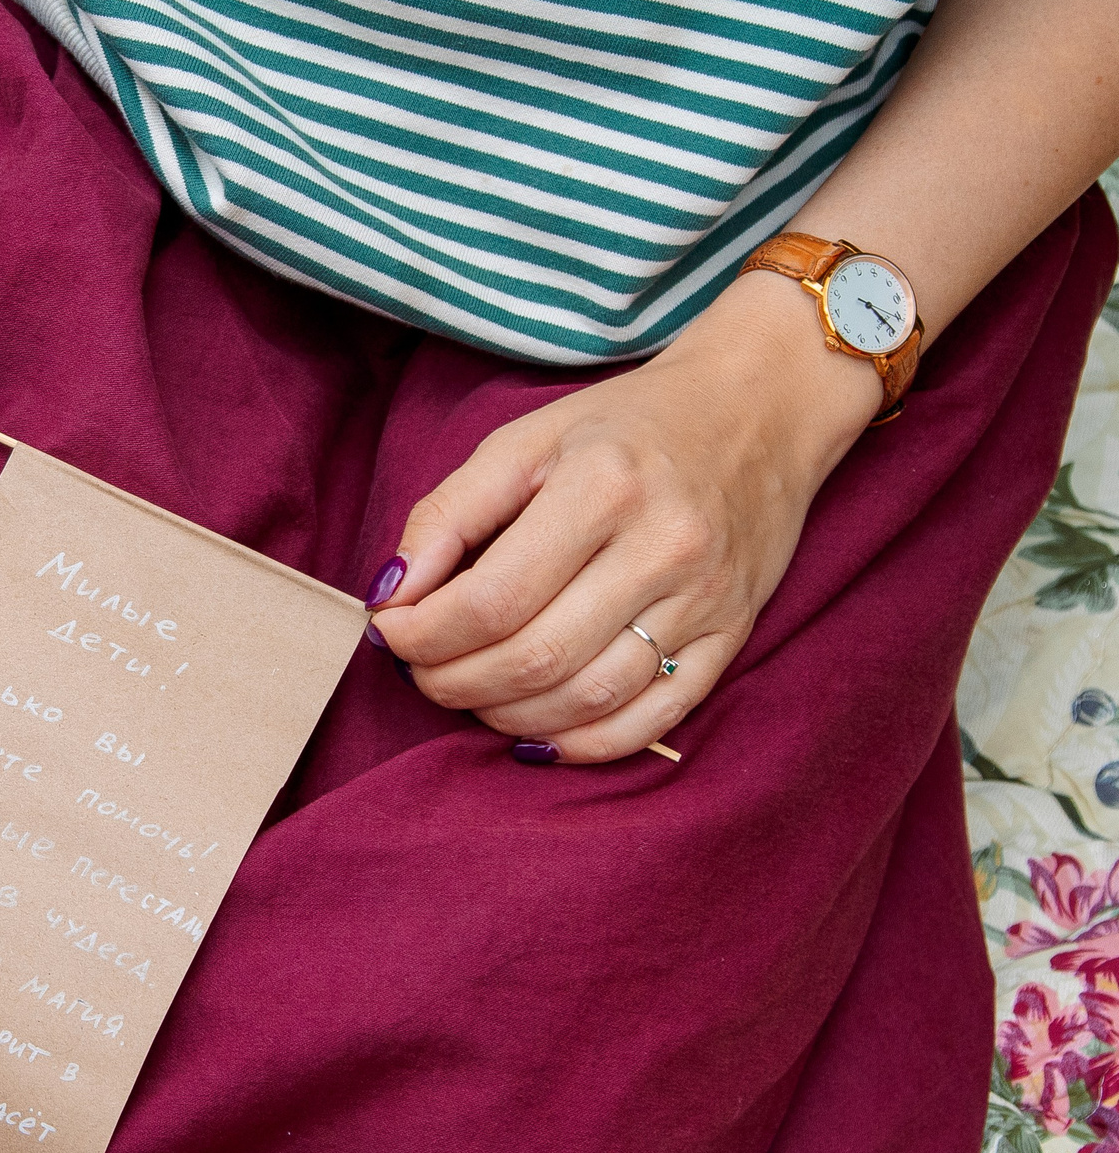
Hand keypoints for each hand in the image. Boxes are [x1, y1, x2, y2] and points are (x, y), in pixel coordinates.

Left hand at [367, 275, 886, 762]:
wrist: (761, 410)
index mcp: (605, 486)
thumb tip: (391, 593)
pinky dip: (580, 743)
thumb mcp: (524, 441)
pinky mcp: (733, 637)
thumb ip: (447, 514)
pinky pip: (650, 721)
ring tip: (470, 693)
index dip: (424, 633)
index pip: (492, 599)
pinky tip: (535, 730)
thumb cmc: (625, 428)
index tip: (392, 631)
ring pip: (586, 701)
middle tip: (422, 671)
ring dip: (506, 717)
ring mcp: (706, 600)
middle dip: (453, 682)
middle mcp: (664, 547)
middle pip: (534, 658)